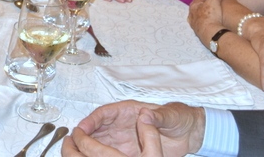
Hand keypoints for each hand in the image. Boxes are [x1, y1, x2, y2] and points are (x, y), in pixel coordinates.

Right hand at [61, 100, 202, 156]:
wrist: (189, 133)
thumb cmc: (178, 118)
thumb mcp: (170, 115)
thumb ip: (158, 117)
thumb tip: (146, 115)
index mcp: (128, 110)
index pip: (104, 113)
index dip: (91, 120)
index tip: (81, 127)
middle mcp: (122, 124)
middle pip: (97, 128)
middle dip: (84, 135)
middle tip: (74, 142)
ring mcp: (123, 138)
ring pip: (101, 142)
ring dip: (90, 146)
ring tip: (79, 152)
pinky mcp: (129, 150)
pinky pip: (111, 153)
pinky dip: (102, 155)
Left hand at [187, 0, 225, 45]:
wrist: (210, 33)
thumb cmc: (211, 15)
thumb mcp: (214, 1)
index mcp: (194, 5)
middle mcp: (192, 14)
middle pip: (197, 4)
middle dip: (202, 0)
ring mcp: (194, 23)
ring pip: (197, 13)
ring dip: (202, 9)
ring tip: (207, 7)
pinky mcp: (198, 31)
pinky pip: (200, 21)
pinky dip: (203, 18)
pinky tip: (206, 19)